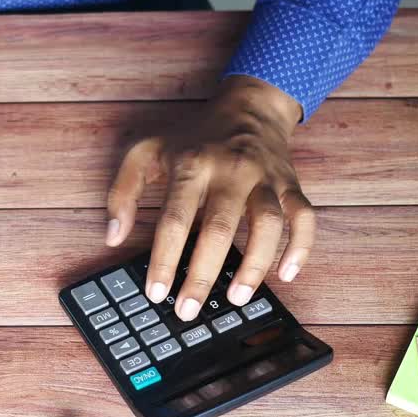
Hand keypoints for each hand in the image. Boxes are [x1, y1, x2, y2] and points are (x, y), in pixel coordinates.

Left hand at [105, 76, 314, 321]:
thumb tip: (113, 236)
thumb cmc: (192, 136)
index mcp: (192, 164)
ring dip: (254, 266)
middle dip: (203, 274)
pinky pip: (304, 218)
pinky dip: (300, 248)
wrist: (248, 105)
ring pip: (268, 224)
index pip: (174, 219)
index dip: (164, 259)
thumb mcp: (146, 151)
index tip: (155, 293)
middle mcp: (231, 170)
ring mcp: (265, 178)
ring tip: (235, 299)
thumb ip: (123, 191)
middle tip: (189, 311)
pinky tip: (286, 275)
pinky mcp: (291, 184)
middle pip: (220, 229)